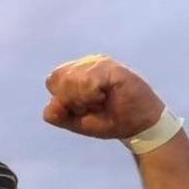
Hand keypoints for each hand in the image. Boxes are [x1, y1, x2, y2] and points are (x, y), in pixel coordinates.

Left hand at [43, 54, 165, 139]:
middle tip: (92, 104)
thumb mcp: (77, 122)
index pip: (52, 81)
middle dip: (72, 100)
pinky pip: (87, 81)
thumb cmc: (109, 120)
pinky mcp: (111, 67)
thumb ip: (58, 116)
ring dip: (84, 99)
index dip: (63, 100)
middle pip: (58, 79)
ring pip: (70, 80)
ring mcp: (99, 63)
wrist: (138, 125)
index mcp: (75, 74)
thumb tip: (50, 104)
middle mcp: (86, 64)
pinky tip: (106, 95)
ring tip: (101, 100)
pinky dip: (93, 95)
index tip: (82, 108)